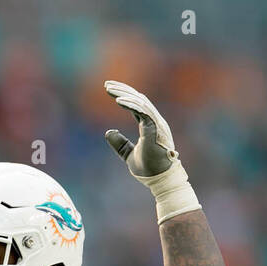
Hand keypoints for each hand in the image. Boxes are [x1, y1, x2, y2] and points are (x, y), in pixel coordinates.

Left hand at [103, 80, 199, 222]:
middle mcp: (154, 121)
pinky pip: (143, 112)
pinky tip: (119, 101)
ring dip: (124, 94)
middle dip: (122, 90)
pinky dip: (131, 104)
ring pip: (140, 102)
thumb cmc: (148, 169)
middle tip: (106, 85)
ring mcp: (156, 123)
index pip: (136, 105)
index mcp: (149, 125)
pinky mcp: (155, 128)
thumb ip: (120, 144)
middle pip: (138, 99)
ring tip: (109, 90)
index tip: (109, 90)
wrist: (159, 180)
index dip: (124, 96)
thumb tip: (108, 132)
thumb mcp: (128, 155)